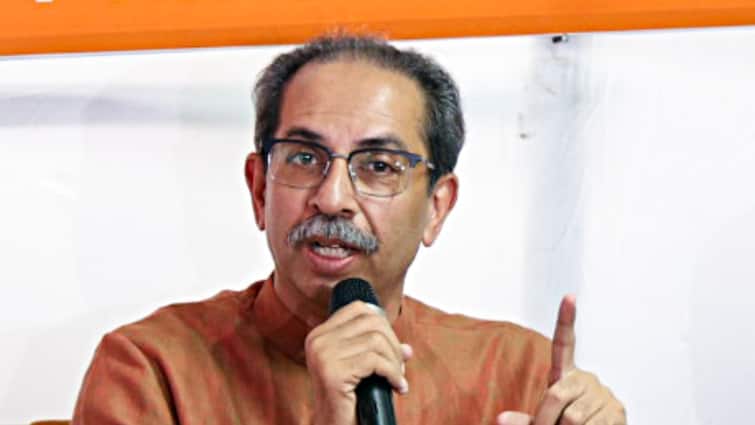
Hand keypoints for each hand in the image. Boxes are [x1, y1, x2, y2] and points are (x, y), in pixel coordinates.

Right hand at [305, 301, 411, 424]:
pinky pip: (376, 362)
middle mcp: (318, 340)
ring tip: (398, 379)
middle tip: (400, 366)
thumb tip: (407, 349)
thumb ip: (380, 353)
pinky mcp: (333, 373)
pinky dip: (393, 373)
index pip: (358, 309)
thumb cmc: (348, 402)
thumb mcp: (363, 371)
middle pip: (371, 322)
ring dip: (395, 361)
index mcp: (319, 335)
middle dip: (393, 344)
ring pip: (376, 341)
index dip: (383, 324)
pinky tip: (398, 387)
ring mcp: (323, 355)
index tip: (392, 347)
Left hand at [497, 295, 625, 424]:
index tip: (569, 297)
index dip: (566, 320)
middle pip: (555, 396)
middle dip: (544, 421)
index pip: (564, 343)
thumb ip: (521, 420)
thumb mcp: (539, 420)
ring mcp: (603, 394)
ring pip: (573, 418)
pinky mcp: (617, 412)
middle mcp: (585, 379)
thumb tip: (500, 419)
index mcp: (565, 375)